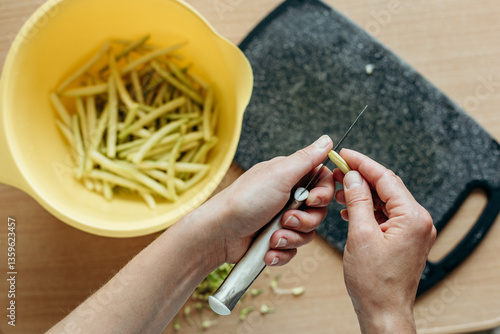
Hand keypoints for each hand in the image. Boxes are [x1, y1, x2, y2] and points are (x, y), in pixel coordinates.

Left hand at [210, 135, 334, 265]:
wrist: (220, 233)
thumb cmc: (246, 199)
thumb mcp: (280, 174)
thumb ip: (307, 159)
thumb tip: (327, 140)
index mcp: (290, 177)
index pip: (322, 182)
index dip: (323, 194)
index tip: (312, 200)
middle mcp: (287, 196)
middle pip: (318, 211)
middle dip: (305, 220)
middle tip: (286, 218)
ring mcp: (281, 219)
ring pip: (307, 233)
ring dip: (291, 237)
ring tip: (273, 236)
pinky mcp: (275, 239)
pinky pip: (293, 250)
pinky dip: (282, 252)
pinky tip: (269, 250)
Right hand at [334, 149, 435, 332]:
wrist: (383, 311)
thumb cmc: (374, 282)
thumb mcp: (360, 235)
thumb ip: (358, 200)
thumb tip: (353, 177)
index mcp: (412, 217)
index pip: (386, 179)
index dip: (362, 164)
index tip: (345, 155)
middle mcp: (419, 221)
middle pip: (387, 188)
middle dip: (361, 178)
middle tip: (339, 171)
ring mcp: (414, 231)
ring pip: (386, 201)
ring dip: (363, 194)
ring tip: (341, 191)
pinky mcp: (406, 239)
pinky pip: (387, 216)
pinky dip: (369, 210)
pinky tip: (352, 210)